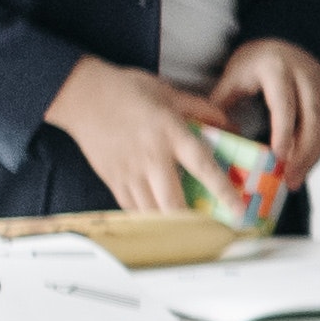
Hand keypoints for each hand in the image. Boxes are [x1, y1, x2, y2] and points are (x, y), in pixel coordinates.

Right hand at [45, 55, 237, 218]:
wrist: (82, 94)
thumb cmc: (124, 89)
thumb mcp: (169, 93)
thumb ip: (201, 110)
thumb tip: (227, 124)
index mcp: (171, 134)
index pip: (203, 167)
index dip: (222, 190)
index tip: (237, 209)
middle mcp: (152, 157)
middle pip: (172, 201)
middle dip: (191, 222)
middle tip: (208, 230)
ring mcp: (130, 171)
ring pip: (150, 210)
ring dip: (169, 224)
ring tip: (185, 231)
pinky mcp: (112, 178)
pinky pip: (131, 207)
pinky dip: (146, 216)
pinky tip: (157, 219)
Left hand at [210, 38, 319, 185]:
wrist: (284, 41)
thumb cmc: (256, 62)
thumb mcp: (234, 76)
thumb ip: (222, 104)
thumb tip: (208, 135)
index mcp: (279, 69)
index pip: (285, 105)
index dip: (284, 133)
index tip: (278, 158)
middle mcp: (308, 77)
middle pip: (313, 119)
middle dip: (303, 152)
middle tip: (290, 178)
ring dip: (312, 156)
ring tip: (296, 179)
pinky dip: (318, 150)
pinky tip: (304, 166)